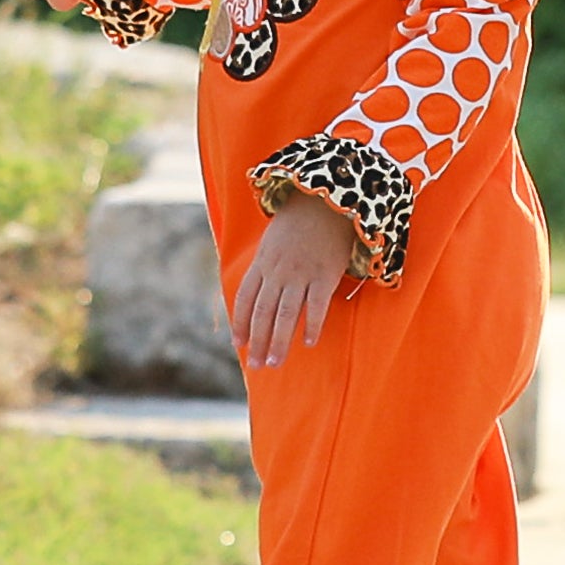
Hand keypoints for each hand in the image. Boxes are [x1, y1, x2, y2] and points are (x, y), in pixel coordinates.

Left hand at [231, 193, 354, 368]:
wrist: (326, 199)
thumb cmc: (300, 221)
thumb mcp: (272, 240)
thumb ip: (266, 265)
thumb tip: (259, 290)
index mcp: (262, 262)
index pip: (244, 299)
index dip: (240, 323)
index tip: (238, 345)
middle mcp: (277, 271)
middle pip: (262, 313)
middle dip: (257, 341)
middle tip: (257, 365)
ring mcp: (301, 273)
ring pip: (285, 314)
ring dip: (279, 341)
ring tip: (275, 362)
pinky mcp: (325, 274)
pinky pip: (317, 305)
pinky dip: (312, 325)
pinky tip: (309, 342)